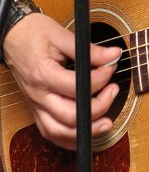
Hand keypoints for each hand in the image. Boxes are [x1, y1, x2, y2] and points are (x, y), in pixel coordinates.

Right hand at [3, 12, 120, 149]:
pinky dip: (69, 138)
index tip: (111, 66)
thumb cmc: (33, 33)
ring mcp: (36, 105)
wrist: (12, 37)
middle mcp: (38, 95)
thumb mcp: (61, 34)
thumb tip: (113, 56)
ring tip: (106, 122)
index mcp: (43, 74)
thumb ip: (88, 50)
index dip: (100, 79)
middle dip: (98, 107)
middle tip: (113, 90)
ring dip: (85, 131)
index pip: (77, 87)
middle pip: (70, 116)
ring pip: (59, 132)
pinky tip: (85, 132)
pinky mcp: (36, 109)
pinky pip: (51, 133)